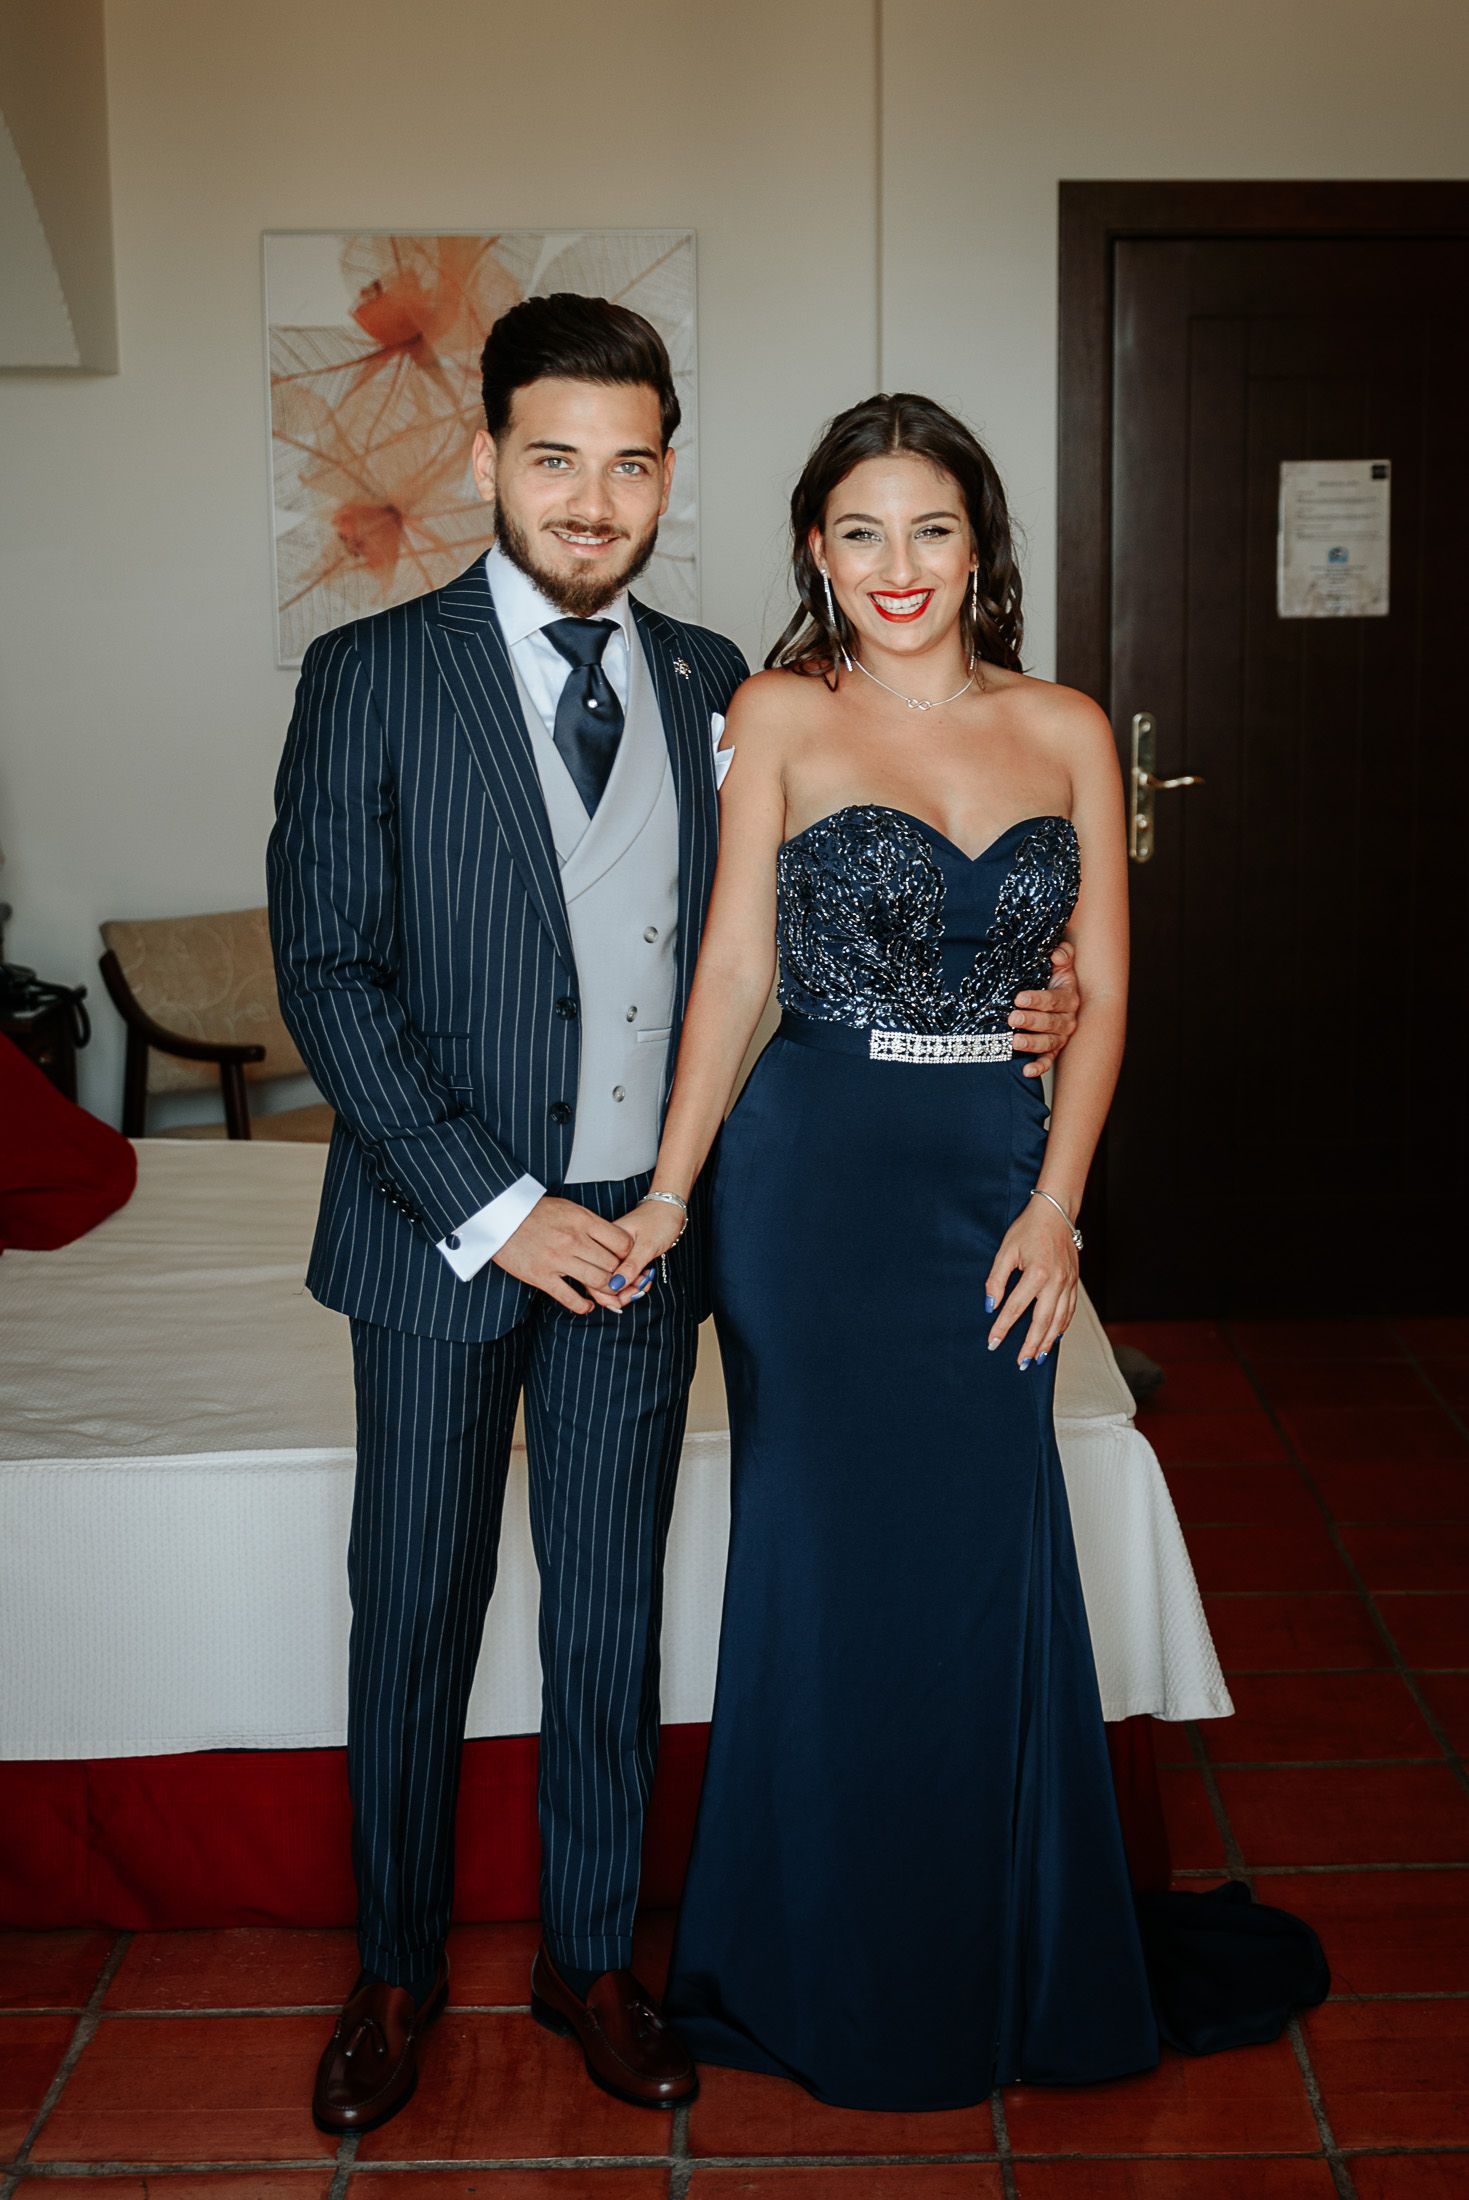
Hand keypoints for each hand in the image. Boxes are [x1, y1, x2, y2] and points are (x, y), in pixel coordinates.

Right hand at [492, 1196, 634, 1313]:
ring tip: (606, 1293)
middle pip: (612, 1265)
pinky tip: (587, 1305)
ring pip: (597, 1282)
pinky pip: (570, 1298)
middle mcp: (573, 1240)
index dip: (628, 1254)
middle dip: (620, 1275)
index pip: (622, 1242)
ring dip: (606, 1291)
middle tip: (620, 1280)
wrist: (501, 1217)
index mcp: (582, 1220)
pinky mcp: (541, 1275)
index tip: (624, 1259)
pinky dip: (583, 1306)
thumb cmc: (536, 1212)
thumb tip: (612, 1241)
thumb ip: (591, 1225)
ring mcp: (557, 1259)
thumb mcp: (569, 1209)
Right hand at [585, 1197, 686, 1310]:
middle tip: (641, 1288)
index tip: (635, 1289)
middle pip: (600, 1283)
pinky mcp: (622, 1258)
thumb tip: (615, 1286)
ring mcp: (612, 1254)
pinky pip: (621, 1277)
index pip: (594, 1276)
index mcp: (604, 1242)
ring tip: (645, 1283)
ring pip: (611, 1282)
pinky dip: (632, 1283)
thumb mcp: (647, 1245)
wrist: (670, 1208)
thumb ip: (631, 1265)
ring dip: (628, 1289)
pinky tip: (645, 1279)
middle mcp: (604, 1250)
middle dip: (620, 1294)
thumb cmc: (660, 1221)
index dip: (612, 1291)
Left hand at [985, 1195, 1078, 1367]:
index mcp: (1036, 1274)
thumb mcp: (1006, 1251)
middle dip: (1030, 1345)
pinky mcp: (1074, 1282)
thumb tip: (990, 1305)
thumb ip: (996, 1279)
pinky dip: (1062, 1327)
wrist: (1056, 1212)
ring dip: (1049, 1342)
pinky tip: (1055, 1337)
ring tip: (1038, 1358)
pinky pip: (1070, 1311)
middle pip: (1042, 1322)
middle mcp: (1055, 1282)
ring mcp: (1068, 1283)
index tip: (993, 1343)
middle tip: (1021, 1362)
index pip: (1015, 1308)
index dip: (1002, 1328)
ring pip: (1060, 1320)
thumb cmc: (1029, 1228)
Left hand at [1009, 941, 1078, 1077]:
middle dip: (1031, 1021)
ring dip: (1032, 1043)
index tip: (1019, 998)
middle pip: (1050, 1022)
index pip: (1054, 1000)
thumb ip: (1062, 955)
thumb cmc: (1052, 978)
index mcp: (1069, 998)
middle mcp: (1068, 1019)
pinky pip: (1048, 1060)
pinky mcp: (1052, 1050)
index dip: (1038, 999)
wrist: (1057, 995)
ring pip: (1049, 1042)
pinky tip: (1026, 1071)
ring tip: (1015, 1042)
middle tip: (1012, 1018)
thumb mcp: (1059, 964)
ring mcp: (1061, 1037)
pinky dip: (1038, 1067)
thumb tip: (1056, 954)